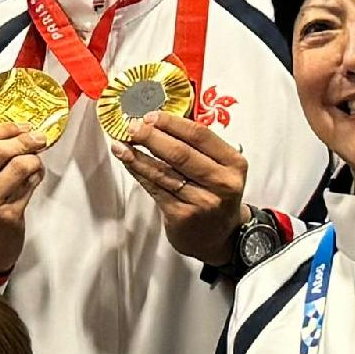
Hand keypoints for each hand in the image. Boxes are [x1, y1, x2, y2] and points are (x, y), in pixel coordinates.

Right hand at [0, 122, 51, 281]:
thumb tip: (14, 134)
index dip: (5, 128)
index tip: (22, 126)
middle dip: (24, 139)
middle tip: (39, 138)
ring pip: (18, 166)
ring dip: (34, 159)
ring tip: (36, 162)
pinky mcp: (6, 218)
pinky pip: (28, 187)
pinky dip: (36, 177)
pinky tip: (35, 179)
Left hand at [117, 112, 250, 262]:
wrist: (219, 238)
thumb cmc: (216, 195)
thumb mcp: (221, 169)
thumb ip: (198, 147)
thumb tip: (159, 121)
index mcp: (233, 164)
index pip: (201, 136)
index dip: (172, 124)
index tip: (151, 115)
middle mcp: (221, 183)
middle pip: (181, 153)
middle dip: (152, 137)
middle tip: (132, 126)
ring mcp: (202, 201)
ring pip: (164, 172)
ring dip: (138, 155)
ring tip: (121, 143)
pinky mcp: (182, 216)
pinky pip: (155, 188)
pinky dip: (139, 172)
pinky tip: (128, 161)